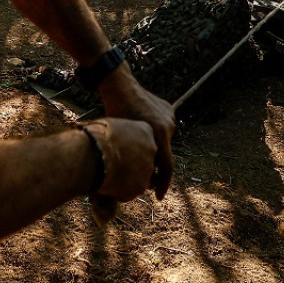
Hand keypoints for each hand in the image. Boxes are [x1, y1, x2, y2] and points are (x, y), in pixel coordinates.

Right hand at [84, 118, 155, 200]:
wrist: (94, 155)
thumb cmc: (97, 136)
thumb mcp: (111, 125)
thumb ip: (120, 131)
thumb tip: (112, 134)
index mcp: (146, 130)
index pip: (143, 141)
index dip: (129, 147)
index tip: (118, 149)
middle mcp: (152, 149)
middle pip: (144, 159)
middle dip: (131, 164)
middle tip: (114, 164)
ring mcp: (147, 169)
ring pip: (139, 176)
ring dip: (127, 179)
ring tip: (108, 176)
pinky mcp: (140, 186)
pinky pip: (132, 191)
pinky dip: (122, 192)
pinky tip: (108, 186)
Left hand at [97, 67, 175, 198]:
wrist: (119, 85)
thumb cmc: (113, 113)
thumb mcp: (121, 140)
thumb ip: (131, 160)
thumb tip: (131, 184)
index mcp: (158, 133)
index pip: (166, 167)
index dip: (163, 185)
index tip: (159, 197)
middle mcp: (168, 125)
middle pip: (163, 154)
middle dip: (154, 166)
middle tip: (142, 175)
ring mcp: (170, 116)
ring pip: (162, 142)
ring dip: (153, 148)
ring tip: (137, 148)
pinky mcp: (168, 109)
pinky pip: (162, 128)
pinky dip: (154, 134)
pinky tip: (141, 132)